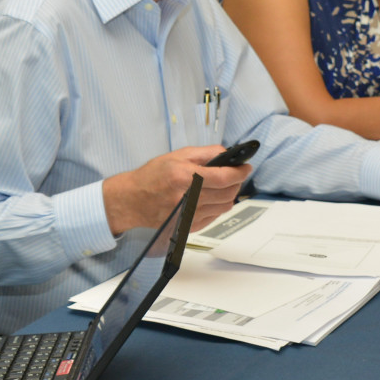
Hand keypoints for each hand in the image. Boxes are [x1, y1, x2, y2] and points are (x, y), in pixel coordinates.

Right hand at [102, 145, 250, 234]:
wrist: (133, 200)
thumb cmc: (152, 176)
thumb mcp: (177, 155)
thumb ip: (205, 153)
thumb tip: (227, 154)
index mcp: (185, 177)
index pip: (223, 177)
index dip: (240, 172)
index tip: (246, 167)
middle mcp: (187, 198)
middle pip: (227, 193)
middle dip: (237, 182)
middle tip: (236, 175)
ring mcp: (189, 215)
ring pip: (224, 206)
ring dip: (230, 195)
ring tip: (223, 186)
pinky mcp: (189, 226)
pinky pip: (214, 217)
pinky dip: (219, 206)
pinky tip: (212, 197)